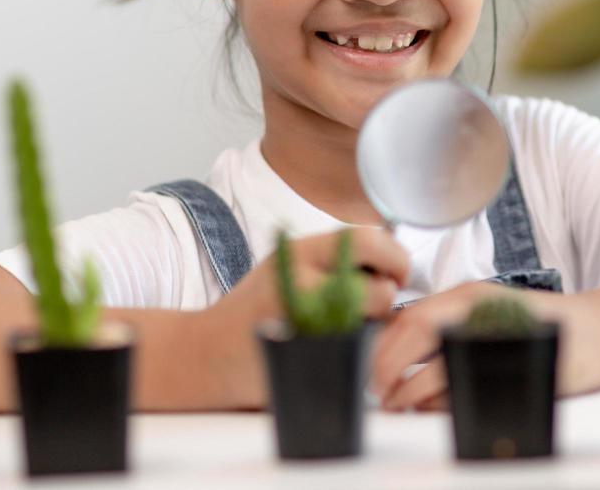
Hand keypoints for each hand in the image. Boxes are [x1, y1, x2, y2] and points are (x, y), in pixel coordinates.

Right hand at [200, 227, 408, 406]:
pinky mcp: (305, 360)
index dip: (394, 257)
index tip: (395, 272)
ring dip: (373, 327)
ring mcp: (304, 325)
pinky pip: (356, 355)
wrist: (204, 354)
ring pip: (371, 325)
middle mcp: (302, 283)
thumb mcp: (287, 266)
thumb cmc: (255, 311)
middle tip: (383, 301)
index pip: (368, 240)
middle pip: (378, 286)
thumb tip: (388, 261)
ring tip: (352, 327)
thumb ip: (331, 259)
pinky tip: (340, 350)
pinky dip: (358, 353)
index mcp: (300, 252)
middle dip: (389, 296)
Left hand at [370, 281, 599, 411]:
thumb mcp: (490, 310)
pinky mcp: (510, 367)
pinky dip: (439, 407)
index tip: (372, 366)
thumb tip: (398, 346)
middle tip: (378, 391)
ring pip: (434, 369)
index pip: (410, 316)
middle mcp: (479, 311)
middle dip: (386, 368)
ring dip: (408, 393)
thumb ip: (449, 321)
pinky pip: (462, 394)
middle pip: (414, 334)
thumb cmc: (541, 324)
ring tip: (399, 405)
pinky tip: (433, 411)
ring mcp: (494, 338)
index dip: (383, 345)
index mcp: (469, 295)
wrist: (598, 331)